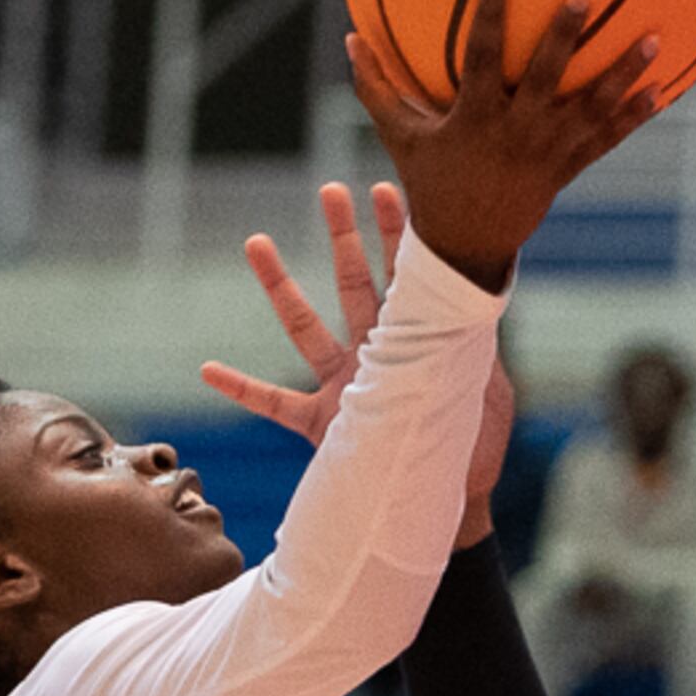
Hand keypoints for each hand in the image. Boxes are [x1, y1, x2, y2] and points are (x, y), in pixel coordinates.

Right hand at [200, 180, 519, 550]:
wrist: (443, 505)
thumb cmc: (474, 451)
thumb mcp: (487, 394)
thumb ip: (474, 349)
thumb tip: (472, 306)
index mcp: (417, 344)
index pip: (406, 279)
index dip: (396, 235)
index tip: (386, 190)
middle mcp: (375, 355)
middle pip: (355, 284)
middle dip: (344, 237)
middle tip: (330, 191)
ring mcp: (343, 386)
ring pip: (304, 327)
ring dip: (279, 286)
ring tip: (256, 241)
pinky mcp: (320, 425)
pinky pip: (272, 403)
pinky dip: (241, 388)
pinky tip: (208, 369)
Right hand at [351, 0, 662, 289]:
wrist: (467, 246)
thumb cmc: (432, 182)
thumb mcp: (401, 137)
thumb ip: (377, 87)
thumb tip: (350, 36)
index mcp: (476, 119)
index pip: (483, 61)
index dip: (490, 21)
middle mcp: (517, 133)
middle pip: (547, 77)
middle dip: (566, 36)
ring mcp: (548, 152)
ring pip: (591, 108)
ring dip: (624, 75)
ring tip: (654, 39)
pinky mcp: (569, 168)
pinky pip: (606, 140)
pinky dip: (634, 117)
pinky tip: (662, 91)